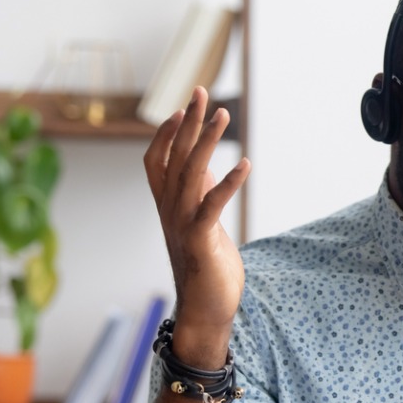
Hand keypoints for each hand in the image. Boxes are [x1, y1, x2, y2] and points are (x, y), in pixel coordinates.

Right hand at [144, 87, 250, 367]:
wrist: (205, 311)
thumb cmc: (206, 266)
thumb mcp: (202, 224)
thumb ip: (200, 195)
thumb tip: (207, 165)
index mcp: (168, 206)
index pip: (158, 160)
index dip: (168, 133)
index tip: (183, 106)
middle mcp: (170, 210)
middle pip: (175, 156)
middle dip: (189, 122)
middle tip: (202, 91)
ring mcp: (182, 224)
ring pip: (190, 173)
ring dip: (207, 141)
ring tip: (223, 115)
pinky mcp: (200, 240)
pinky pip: (212, 205)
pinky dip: (228, 183)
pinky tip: (245, 164)